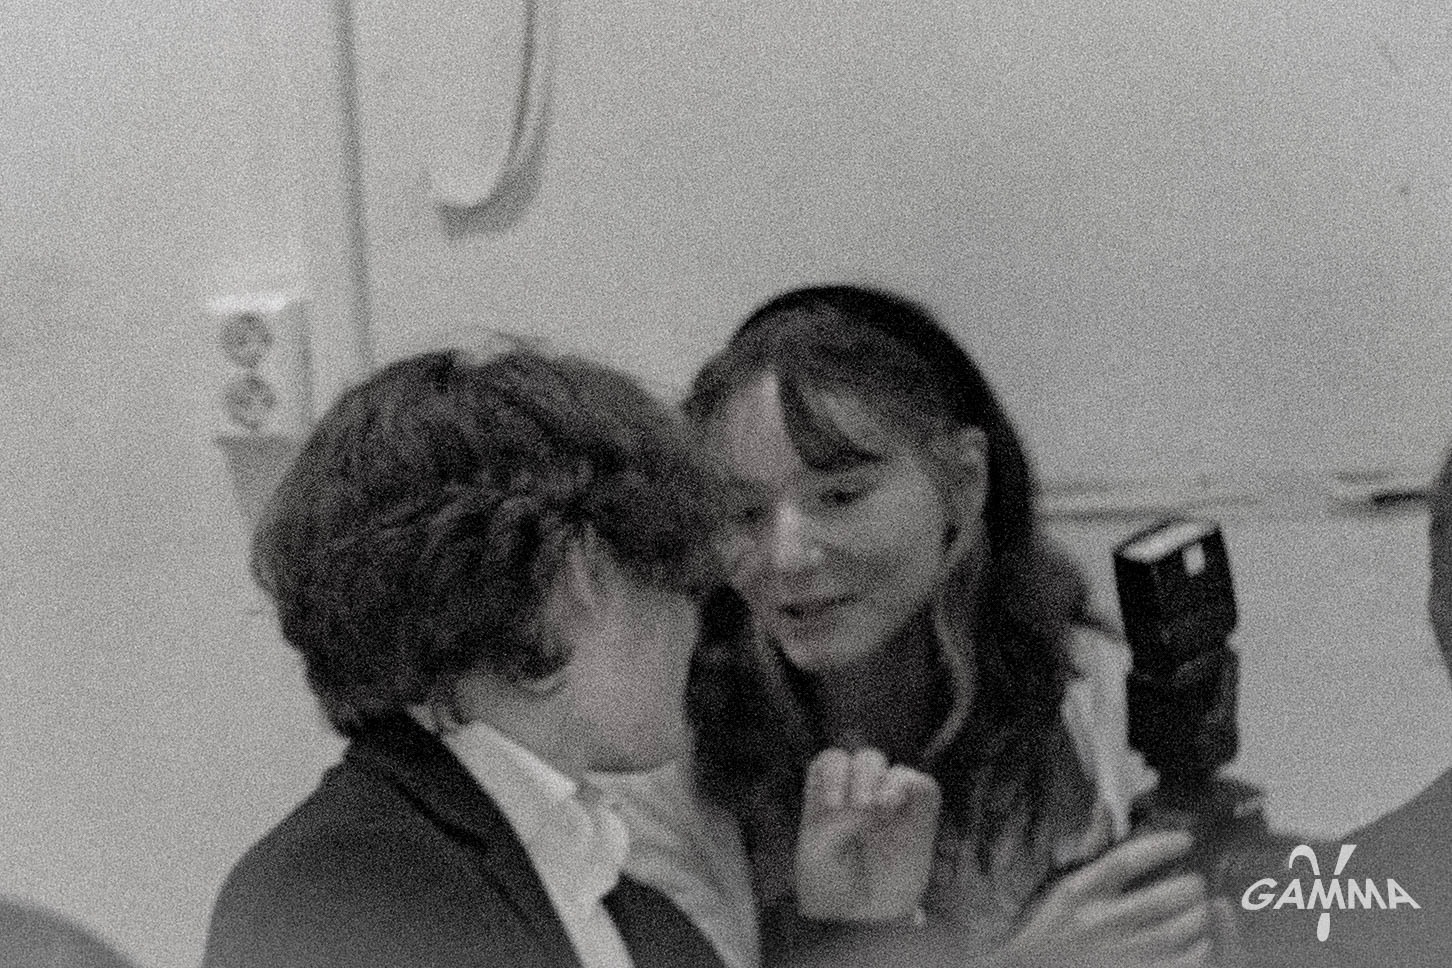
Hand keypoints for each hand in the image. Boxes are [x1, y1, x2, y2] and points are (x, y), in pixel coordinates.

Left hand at [794, 748, 941, 922]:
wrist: (860, 922)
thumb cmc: (831, 888)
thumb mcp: (818, 851)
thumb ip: (838, 819)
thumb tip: (869, 804)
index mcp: (830, 799)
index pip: (832, 762)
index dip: (833, 773)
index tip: (833, 805)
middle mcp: (861, 796)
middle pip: (862, 758)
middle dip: (858, 774)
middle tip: (857, 806)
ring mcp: (892, 806)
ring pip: (890, 766)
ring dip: (879, 777)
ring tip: (876, 807)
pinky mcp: (920, 817)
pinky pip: (922, 784)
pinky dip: (906, 784)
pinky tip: (891, 803)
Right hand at [999, 830, 1213, 967]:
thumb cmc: (1048, 927)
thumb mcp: (1058, 884)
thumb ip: (1087, 848)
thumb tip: (1106, 806)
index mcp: (1079, 891)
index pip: (1125, 860)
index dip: (1162, 846)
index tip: (1185, 840)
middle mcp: (1100, 922)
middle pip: (1162, 898)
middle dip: (1191, 886)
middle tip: (1196, 883)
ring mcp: (1120, 955)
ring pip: (1177, 932)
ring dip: (1198, 917)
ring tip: (1200, 910)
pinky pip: (1183, 963)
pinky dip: (1199, 949)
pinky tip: (1199, 941)